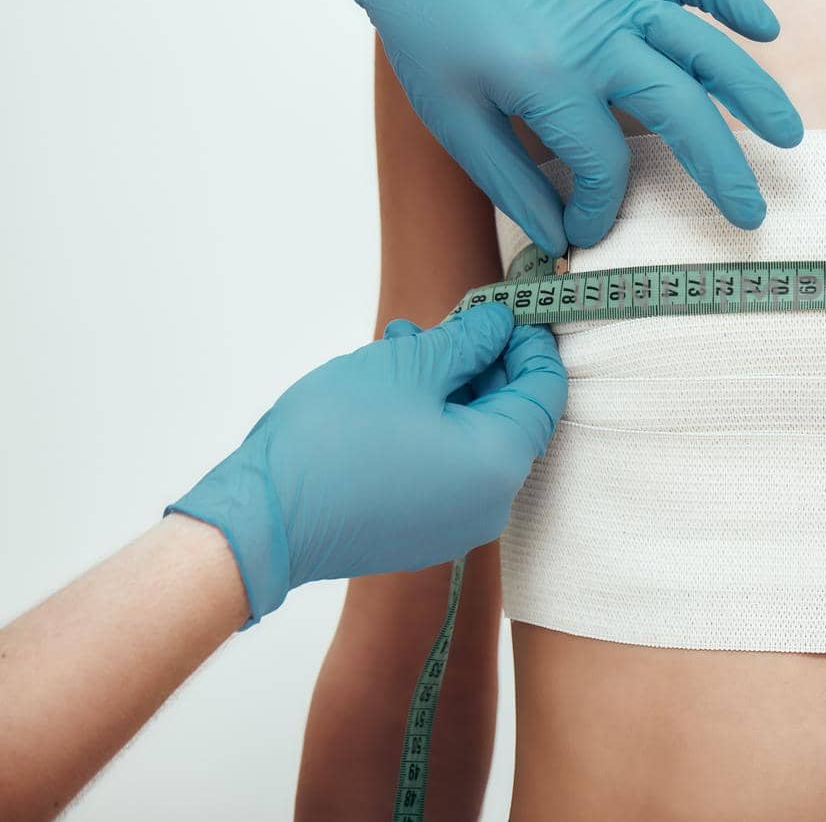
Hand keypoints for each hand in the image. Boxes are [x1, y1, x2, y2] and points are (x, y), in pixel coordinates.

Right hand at [168, 304, 565, 625]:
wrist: (262, 520)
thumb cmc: (334, 439)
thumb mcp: (408, 367)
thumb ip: (468, 341)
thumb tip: (500, 324)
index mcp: (499, 463)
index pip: (545, 392)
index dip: (530, 344)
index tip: (507, 311)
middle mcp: (490, 503)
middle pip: (508, 415)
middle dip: (480, 362)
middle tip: (447, 322)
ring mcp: (455, 524)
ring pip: (470, 437)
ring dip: (447, 386)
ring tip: (403, 343)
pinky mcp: (419, 532)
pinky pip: (443, 467)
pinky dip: (429, 423)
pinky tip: (390, 386)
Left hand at [303, 0, 803, 253]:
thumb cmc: (428, 30)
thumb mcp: (453, 121)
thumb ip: (512, 184)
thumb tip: (560, 237)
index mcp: (549, 80)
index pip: (603, 165)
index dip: (599, 209)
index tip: (586, 231)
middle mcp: (596, 39)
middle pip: (680, 110)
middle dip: (721, 169)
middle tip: (752, 215)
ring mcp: (616, 0)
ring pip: (703, 47)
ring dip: (751, 91)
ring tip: (789, 137)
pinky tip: (767, 30)